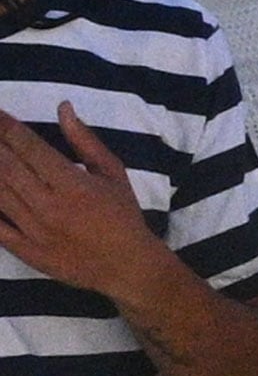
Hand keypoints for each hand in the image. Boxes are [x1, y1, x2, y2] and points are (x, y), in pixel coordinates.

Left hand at [0, 106, 183, 298]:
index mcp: (73, 184)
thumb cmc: (122, 215)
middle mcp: (49, 205)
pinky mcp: (26, 250)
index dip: (8, 128)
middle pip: (8, 167)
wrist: (127, 266)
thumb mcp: (113, 173)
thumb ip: (85, 141)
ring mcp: (34, 229)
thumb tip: (63, 108)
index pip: (30, 148)